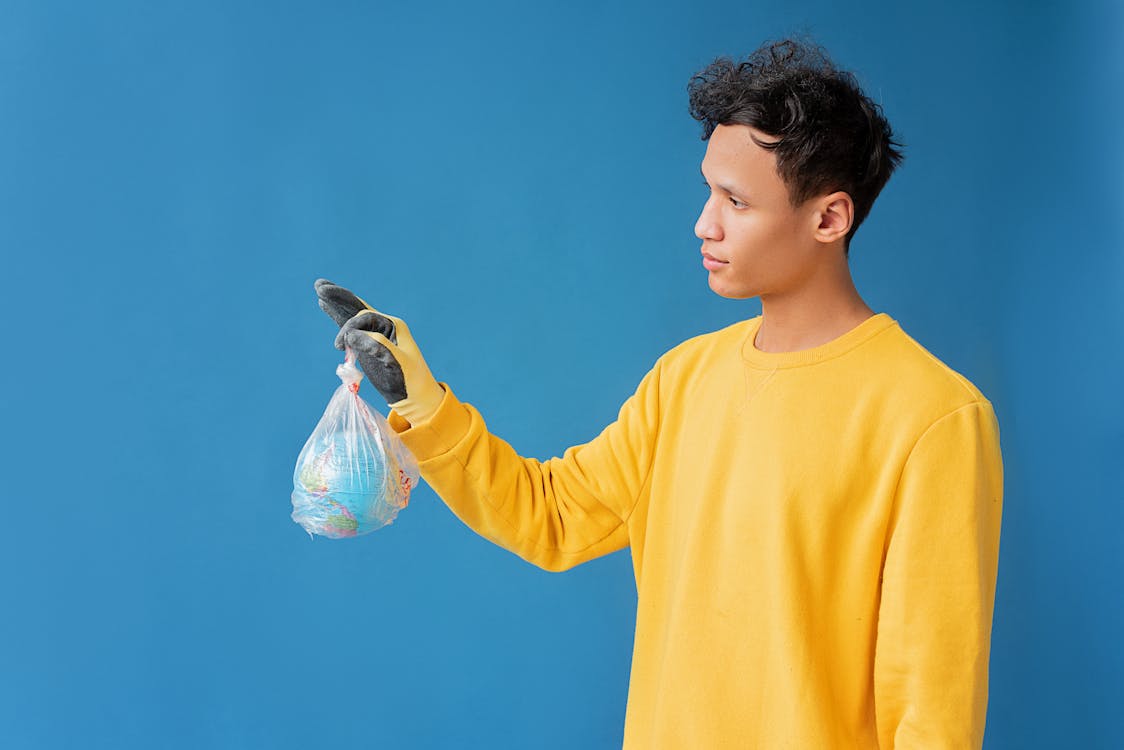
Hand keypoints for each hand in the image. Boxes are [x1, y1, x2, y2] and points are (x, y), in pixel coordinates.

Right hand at [314, 279, 444, 425]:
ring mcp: (373, 335)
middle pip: (357, 307)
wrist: (414, 396)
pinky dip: (337, 317)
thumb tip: (351, 336)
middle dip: (339, 297)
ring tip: (319, 288)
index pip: (365, 318)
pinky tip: (325, 306)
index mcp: (393, 325)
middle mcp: (382, 325)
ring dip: (336, 304)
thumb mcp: (397, 362)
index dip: (351, 329)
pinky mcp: (365, 346)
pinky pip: (348, 328)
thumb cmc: (410, 380)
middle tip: (319, 286)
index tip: (341, 346)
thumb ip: (377, 346)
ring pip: (351, 315)